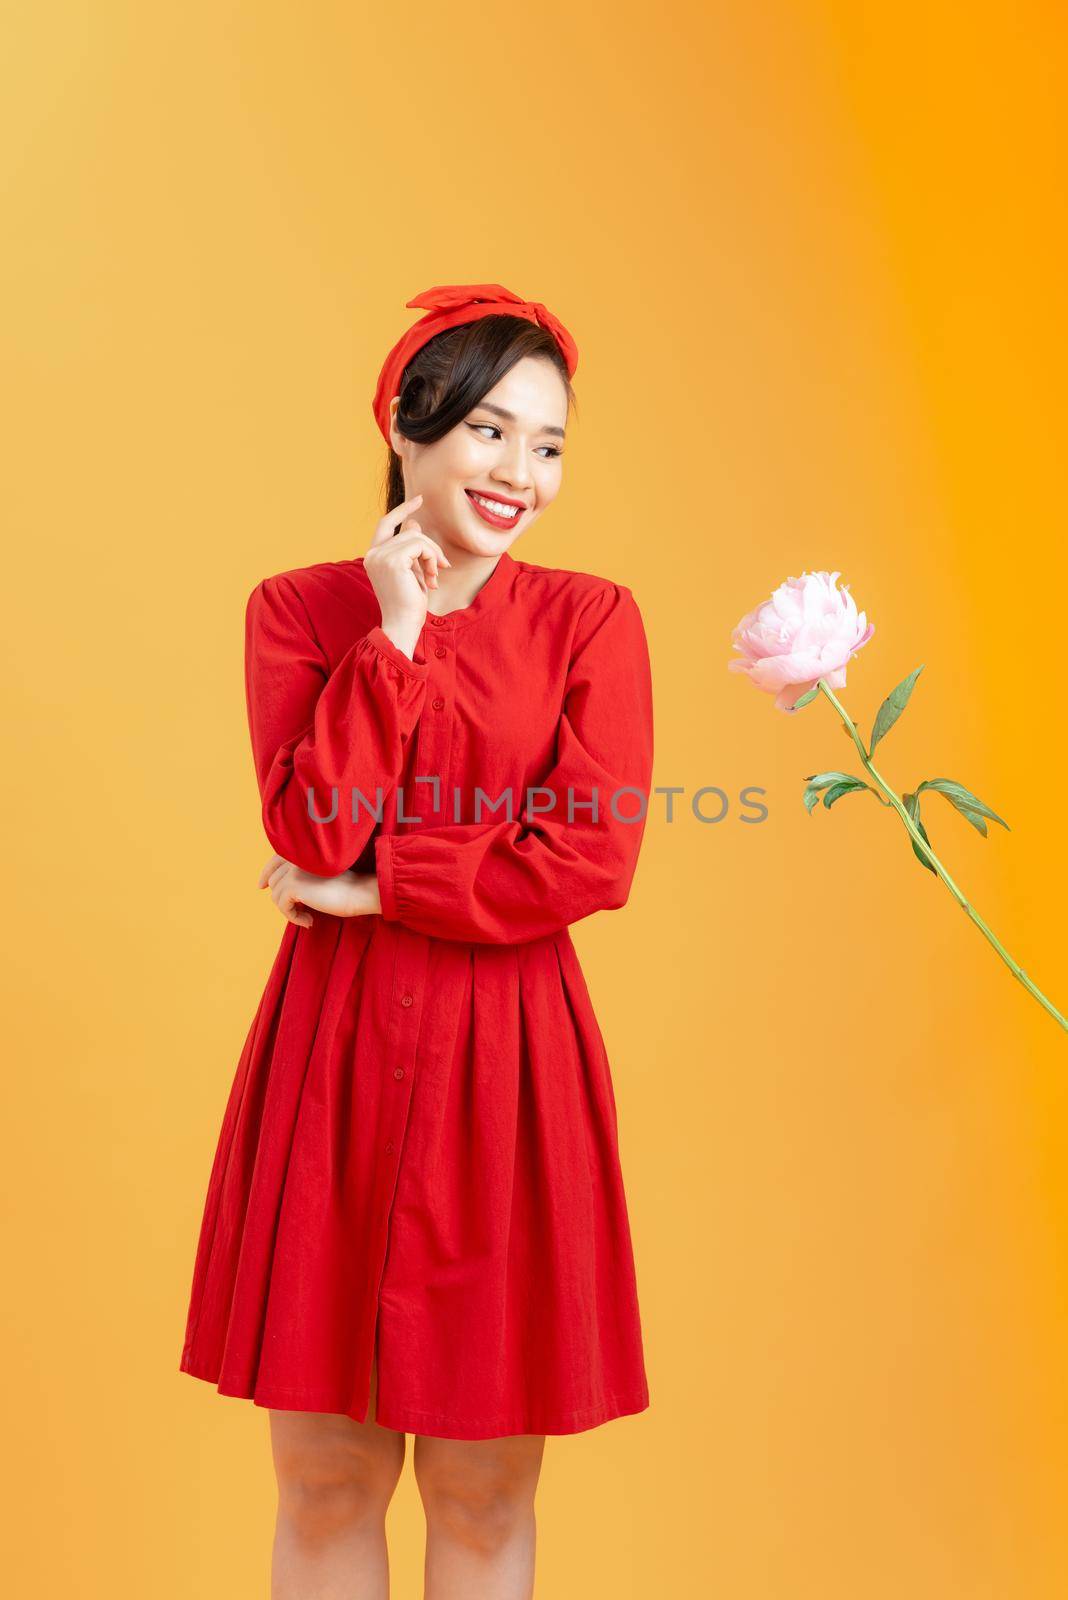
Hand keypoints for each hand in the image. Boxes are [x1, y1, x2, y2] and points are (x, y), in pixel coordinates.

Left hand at [257, 856, 381, 925]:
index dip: (266, 874)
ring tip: (308, 917)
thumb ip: (299, 874)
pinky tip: (309, 921)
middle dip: (284, 899)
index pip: (274, 860)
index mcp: (302, 851)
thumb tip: (273, 887)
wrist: (359, 892)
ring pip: (276, 896)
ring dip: (290, 910)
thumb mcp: (318, 875)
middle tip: (302, 911)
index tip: (261, 886)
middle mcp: (295, 857)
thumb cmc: (344, 887)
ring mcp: (293, 870)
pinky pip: (282, 906)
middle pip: (274, 882)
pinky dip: (293, 917)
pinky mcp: (293, 885)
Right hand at [364, 494, 451, 636]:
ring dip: (433, 556)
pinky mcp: (393, 560)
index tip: (420, 499)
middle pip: (408, 530)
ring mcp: (380, 556)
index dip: (403, 510)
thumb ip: (410, 548)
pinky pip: (420, 545)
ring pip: (417, 537)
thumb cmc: (407, 604)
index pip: (386, 523)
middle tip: (442, 566)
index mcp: (373, 556)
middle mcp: (373, 554)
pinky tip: (432, 579)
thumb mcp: (411, 571)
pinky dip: (432, 559)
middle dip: (430, 545)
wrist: (401, 625)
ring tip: (434, 577)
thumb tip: (413, 522)